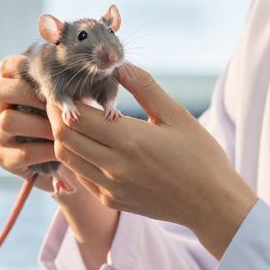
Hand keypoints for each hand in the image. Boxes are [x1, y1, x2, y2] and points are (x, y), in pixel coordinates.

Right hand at [0, 54, 60, 191]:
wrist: (69, 157)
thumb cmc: (66, 118)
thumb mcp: (69, 97)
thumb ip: (67, 82)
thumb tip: (81, 65)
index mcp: (10, 86)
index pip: (7, 66)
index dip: (25, 66)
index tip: (50, 75)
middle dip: (29, 95)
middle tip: (56, 103)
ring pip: (8, 121)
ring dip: (40, 125)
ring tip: (64, 130)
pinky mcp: (4, 158)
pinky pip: (21, 152)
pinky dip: (45, 151)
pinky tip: (62, 150)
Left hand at [48, 63, 257, 258]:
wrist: (212, 204)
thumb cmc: (200, 155)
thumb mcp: (176, 115)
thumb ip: (144, 87)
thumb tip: (118, 64)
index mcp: (130, 140)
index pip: (76, 117)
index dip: (65, 100)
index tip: (69, 86)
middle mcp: (114, 166)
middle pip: (63, 138)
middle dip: (57, 117)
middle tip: (65, 101)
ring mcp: (110, 187)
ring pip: (67, 159)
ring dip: (65, 137)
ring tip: (75, 120)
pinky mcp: (111, 200)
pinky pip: (80, 176)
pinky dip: (77, 157)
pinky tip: (90, 144)